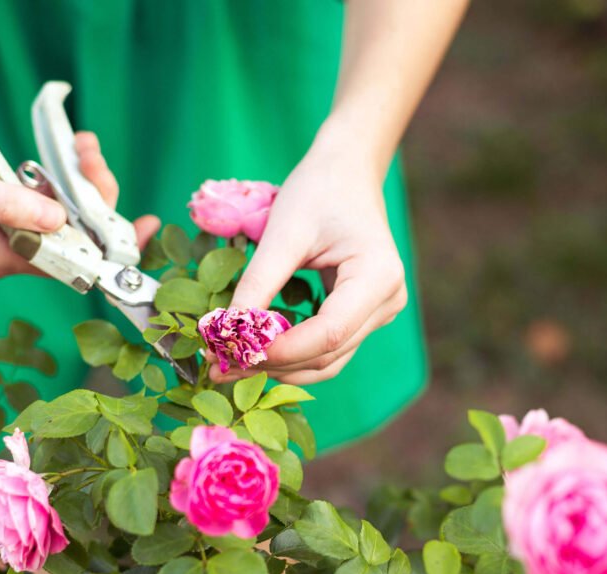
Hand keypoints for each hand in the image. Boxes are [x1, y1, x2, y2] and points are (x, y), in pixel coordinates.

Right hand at [0, 118, 157, 278]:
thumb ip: (9, 204)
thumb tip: (60, 222)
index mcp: (2, 257)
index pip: (73, 263)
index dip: (111, 247)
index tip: (145, 226)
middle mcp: (11, 254)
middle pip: (76, 237)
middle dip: (95, 195)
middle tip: (90, 151)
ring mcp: (10, 236)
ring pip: (67, 218)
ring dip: (81, 182)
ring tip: (82, 143)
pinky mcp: (9, 216)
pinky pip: (51, 204)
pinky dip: (64, 180)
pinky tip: (68, 152)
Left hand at [211, 129, 407, 385]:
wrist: (347, 173)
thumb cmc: (319, 191)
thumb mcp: (284, 231)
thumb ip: (259, 282)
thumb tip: (226, 330)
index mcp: (378, 276)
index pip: (329, 332)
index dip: (282, 350)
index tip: (234, 354)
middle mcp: (387, 301)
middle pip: (328, 353)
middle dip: (273, 364)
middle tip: (219, 367)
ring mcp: (379, 312)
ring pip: (328, 360)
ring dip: (280, 367)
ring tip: (231, 365)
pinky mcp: (363, 316)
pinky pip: (327, 348)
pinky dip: (292, 355)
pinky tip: (255, 352)